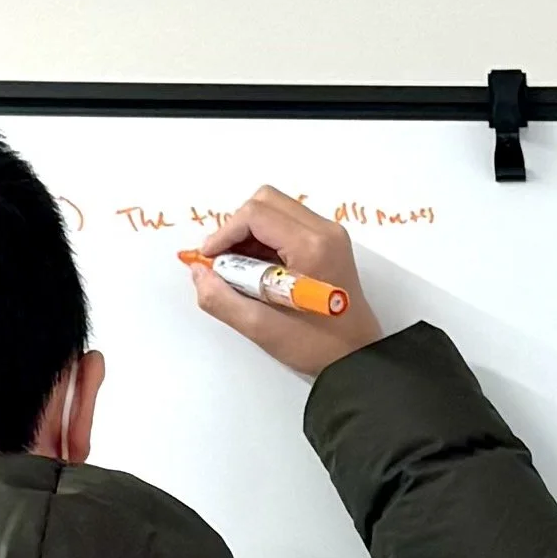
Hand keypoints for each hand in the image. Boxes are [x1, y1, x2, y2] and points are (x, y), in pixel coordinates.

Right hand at [190, 187, 383, 376]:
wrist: (358, 356)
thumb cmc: (318, 346)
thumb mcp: (262, 328)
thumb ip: (222, 299)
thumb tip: (198, 272)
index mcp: (312, 246)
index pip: (255, 214)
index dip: (224, 233)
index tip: (209, 260)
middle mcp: (324, 231)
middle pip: (265, 201)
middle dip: (236, 228)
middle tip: (224, 263)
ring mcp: (329, 234)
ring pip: (275, 209)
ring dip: (250, 233)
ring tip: (240, 270)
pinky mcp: (328, 242)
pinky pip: (287, 224)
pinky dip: (265, 239)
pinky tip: (258, 270)